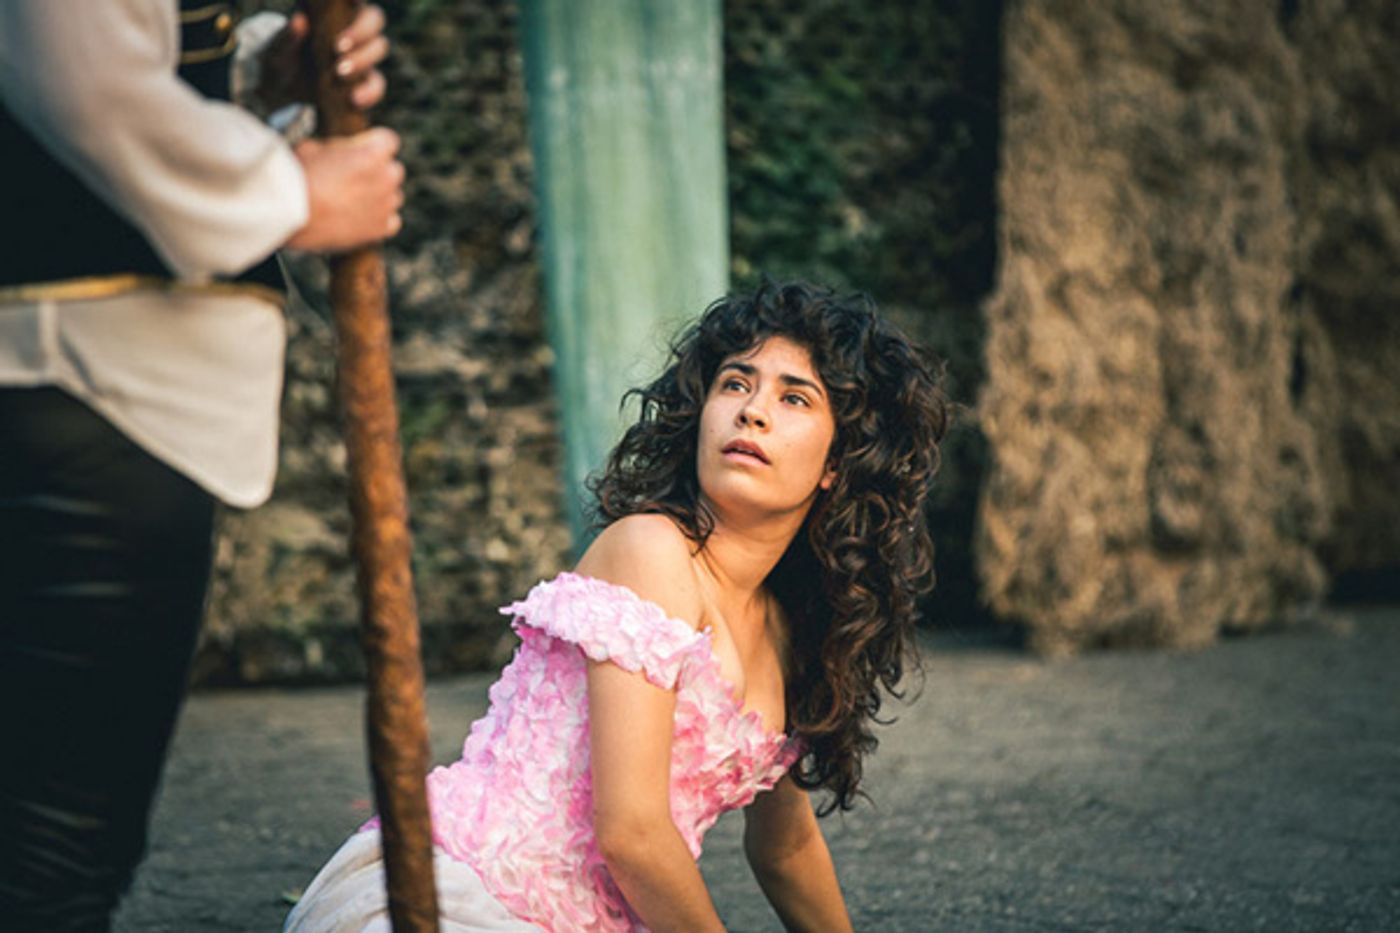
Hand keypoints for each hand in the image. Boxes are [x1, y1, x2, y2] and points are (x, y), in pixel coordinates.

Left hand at [258, 4, 388, 112]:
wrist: (284, 90)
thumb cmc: (282, 60)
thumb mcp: (278, 50)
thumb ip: (287, 37)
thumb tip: (300, 21)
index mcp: (335, 12)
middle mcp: (354, 29)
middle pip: (375, 20)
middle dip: (360, 33)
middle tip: (338, 47)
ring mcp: (362, 55)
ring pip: (378, 48)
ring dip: (363, 60)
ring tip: (339, 73)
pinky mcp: (365, 81)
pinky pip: (376, 84)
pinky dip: (369, 92)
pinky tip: (354, 99)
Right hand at [285, 127, 404, 251]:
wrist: (288, 211)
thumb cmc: (296, 175)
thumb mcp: (313, 146)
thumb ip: (337, 148)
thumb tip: (338, 153)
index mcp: (373, 153)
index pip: (389, 141)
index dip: (374, 144)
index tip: (362, 149)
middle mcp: (386, 178)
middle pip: (393, 170)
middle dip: (377, 171)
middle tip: (353, 178)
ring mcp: (385, 205)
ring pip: (392, 196)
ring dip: (378, 196)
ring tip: (351, 201)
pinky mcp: (379, 229)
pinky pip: (391, 222)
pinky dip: (379, 220)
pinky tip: (360, 218)